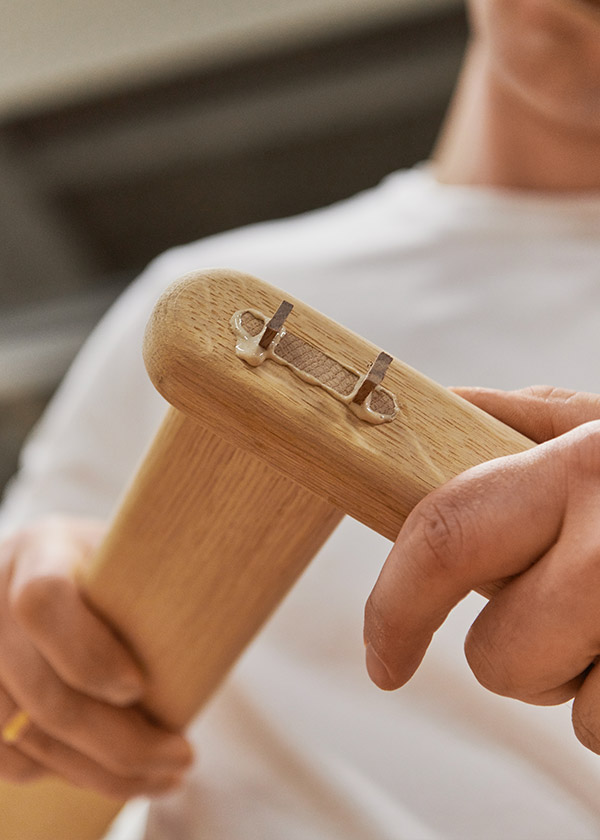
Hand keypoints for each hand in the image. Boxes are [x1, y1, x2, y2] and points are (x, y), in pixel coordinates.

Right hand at [0, 516, 192, 797]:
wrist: (48, 564)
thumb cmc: (111, 560)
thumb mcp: (132, 546)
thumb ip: (158, 573)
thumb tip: (236, 601)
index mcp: (41, 549)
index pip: (42, 602)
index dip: (87, 655)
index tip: (140, 686)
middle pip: (42, 690)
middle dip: (118, 739)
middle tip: (182, 756)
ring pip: (25, 737)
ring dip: (100, 770)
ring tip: (163, 774)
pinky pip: (10, 759)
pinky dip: (67, 774)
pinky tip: (117, 773)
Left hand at [364, 386, 599, 753]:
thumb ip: (523, 422)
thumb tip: (443, 412)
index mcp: (582, 468)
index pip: (448, 538)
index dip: (395, 605)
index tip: (382, 654)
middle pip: (499, 658)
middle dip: (511, 649)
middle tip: (559, 604)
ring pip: (570, 711)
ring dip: (583, 675)